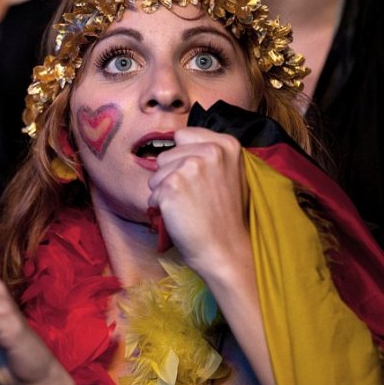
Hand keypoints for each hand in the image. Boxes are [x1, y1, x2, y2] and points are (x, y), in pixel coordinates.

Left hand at [147, 127, 249, 275]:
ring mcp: (189, 167)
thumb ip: (209, 153)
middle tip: (194, 197)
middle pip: (166, 154)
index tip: (196, 176)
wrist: (226, 250)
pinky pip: (152, 193)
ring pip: (156, 172)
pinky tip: (180, 216)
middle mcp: (209, 151)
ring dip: (164, 190)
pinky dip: (160, 206)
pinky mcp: (171, 186)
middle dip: (171, 174)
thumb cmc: (226, 216)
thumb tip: (180, 140)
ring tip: (188, 206)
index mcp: (226, 144)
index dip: (182, 156)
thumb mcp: (231, 174)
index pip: (183, 135)